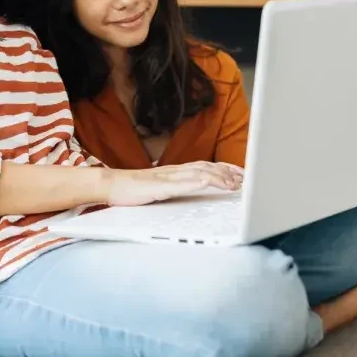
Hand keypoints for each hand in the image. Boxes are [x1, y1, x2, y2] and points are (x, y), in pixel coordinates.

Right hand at [105, 161, 243, 206]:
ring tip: (233, 183)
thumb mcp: (161, 187)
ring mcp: (167, 177)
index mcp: (176, 171)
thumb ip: (177, 186)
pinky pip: (180, 183)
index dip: (225, 167)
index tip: (241, 172)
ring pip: (197, 173)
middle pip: (206, 167)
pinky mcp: (159, 186)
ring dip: (217, 177)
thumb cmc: (134, 189)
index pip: (205, 166)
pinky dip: (195, 182)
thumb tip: (195, 189)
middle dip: (227, 172)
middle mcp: (174, 171)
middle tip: (245, 178)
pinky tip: (207, 183)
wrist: (112, 185)